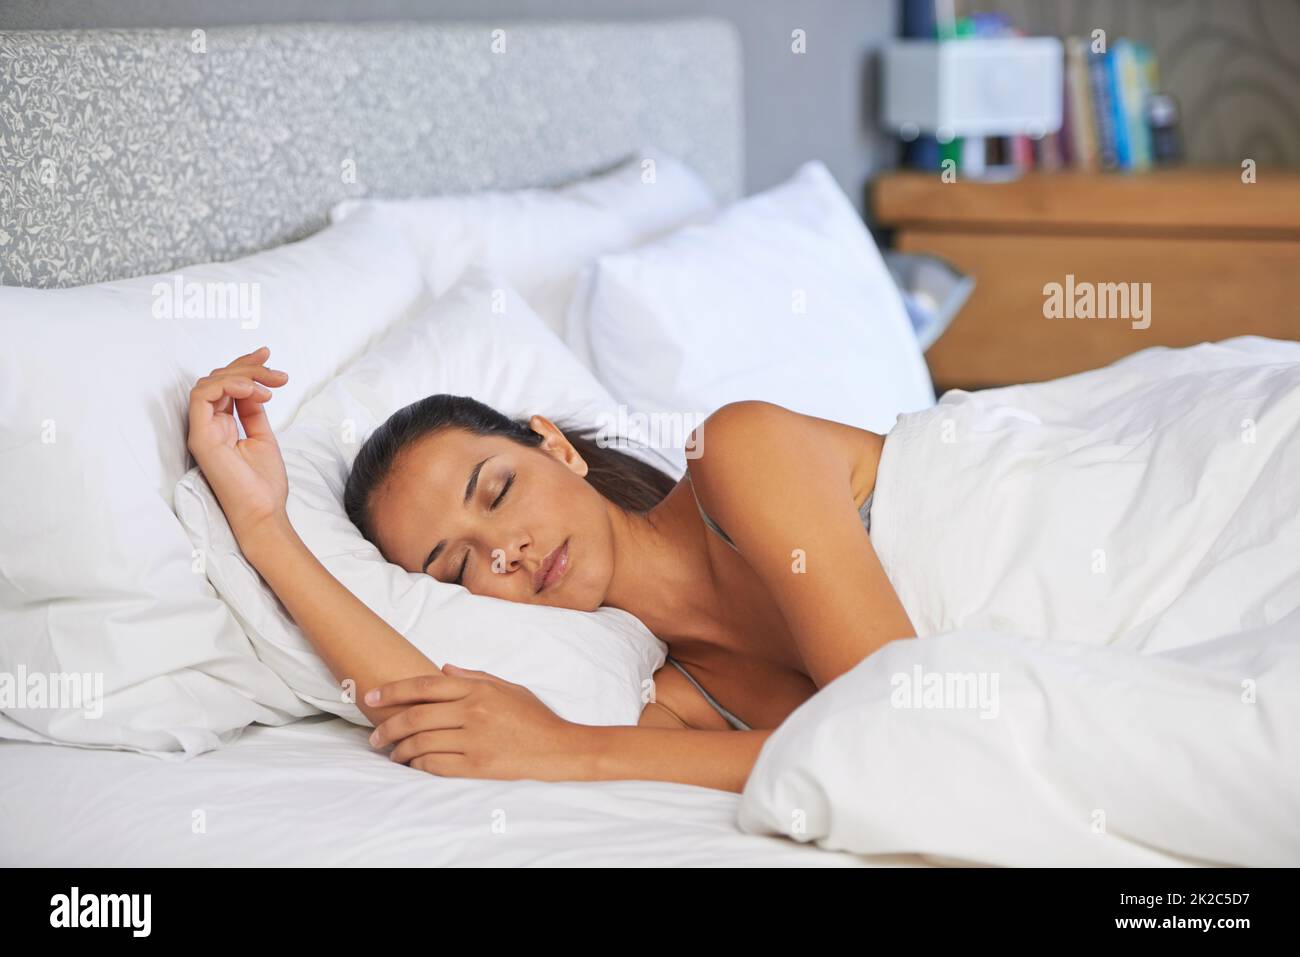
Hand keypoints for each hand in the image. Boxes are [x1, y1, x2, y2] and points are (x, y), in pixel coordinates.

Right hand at [186, 346, 290, 543]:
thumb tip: (254, 386)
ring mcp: (201, 431)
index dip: (245, 365)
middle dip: (249, 367)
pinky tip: (252, 390)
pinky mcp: (200, 437)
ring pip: (209, 382)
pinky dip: (227, 385)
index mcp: (221, 425)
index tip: (268, 356)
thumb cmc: (262, 483)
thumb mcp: (263, 436)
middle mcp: (208, 425)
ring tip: (268, 385)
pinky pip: (202, 396)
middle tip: (278, 374)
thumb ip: (253, 411)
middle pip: (217, 379)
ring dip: (242, 375)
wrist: (263, 512)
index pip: (225, 384)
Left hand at [365, 666, 588, 781]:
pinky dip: (418, 766)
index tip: (371, 697)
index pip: (424, 686)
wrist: (560, 749)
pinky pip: (435, 766)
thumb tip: (442, 671)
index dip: (393, 691)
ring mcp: (474, 740)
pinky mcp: (477, 767)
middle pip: (415, 717)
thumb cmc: (534, 718)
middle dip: (388, 727)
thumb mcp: (507, 688)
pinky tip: (414, 766)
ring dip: (400, 751)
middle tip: (375, 737)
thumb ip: (474, 678)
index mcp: (478, 690)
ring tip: (393, 754)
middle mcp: (473, 712)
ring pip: (421, 744)